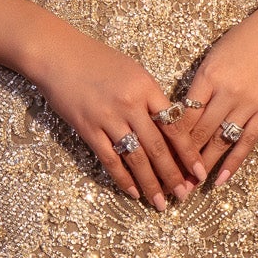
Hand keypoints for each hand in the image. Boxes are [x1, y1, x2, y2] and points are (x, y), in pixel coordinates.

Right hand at [27, 25, 205, 209]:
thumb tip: (168, 127)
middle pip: (158, 147)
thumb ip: (151, 98)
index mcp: (147, 87)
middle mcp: (130, 104)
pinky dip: (123, 178)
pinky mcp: (88, 129)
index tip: (199, 171)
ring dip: (150, 184)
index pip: (175, 126)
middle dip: (173, 175)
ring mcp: (108, 118)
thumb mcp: (133, 72)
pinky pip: (110, 159)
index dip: (189, 153)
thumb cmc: (97, 60)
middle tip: (184, 195)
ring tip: (160, 203)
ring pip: (136, 158)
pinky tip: (133, 192)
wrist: (58, 55)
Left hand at [183, 0, 257, 184]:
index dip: (170, 139)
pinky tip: (220, 180)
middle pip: (198, 132)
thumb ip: (200, 86)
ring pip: (220, 141)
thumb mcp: (213, 58)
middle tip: (170, 181)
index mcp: (207, 76)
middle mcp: (226, 91)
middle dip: (182, 159)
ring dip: (203, 166)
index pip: (183, 115)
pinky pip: (246, 142)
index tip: (159, 158)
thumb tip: (180, 116)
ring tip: (190, 186)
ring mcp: (248, 103)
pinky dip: (232, 163)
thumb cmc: (243, 42)